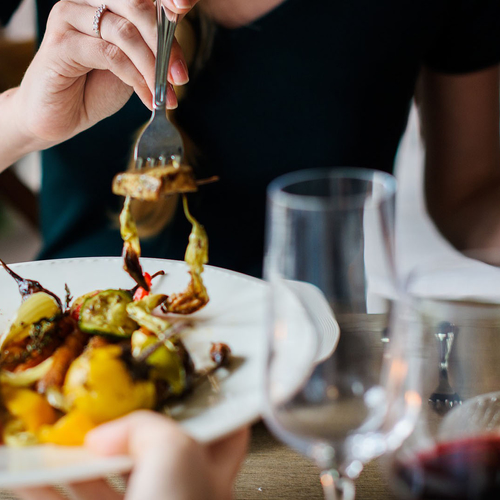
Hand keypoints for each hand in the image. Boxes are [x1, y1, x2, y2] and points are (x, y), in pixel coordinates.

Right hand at [12, 0, 197, 149]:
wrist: (59, 116)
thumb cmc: (93, 88)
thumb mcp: (132, 65)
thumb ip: (149, 48)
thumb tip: (177, 40)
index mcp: (105, 2)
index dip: (167, 2)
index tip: (184, 8)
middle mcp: (86, 1)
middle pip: (136, 5)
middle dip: (165, 44)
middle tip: (180, 77)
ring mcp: (69, 17)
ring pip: (125, 32)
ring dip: (152, 68)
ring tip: (166, 95)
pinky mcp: (60, 43)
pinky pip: (110, 55)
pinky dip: (135, 79)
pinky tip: (148, 98)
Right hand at [12, 411, 249, 499]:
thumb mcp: (175, 454)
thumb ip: (146, 428)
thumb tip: (106, 435)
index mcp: (209, 472)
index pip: (223, 430)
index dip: (208, 404)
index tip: (184, 382)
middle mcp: (178, 492)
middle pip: (153, 448)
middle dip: (124, 426)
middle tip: (103, 405)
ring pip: (106, 477)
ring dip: (76, 456)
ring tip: (54, 436)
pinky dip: (48, 486)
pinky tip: (28, 474)